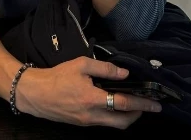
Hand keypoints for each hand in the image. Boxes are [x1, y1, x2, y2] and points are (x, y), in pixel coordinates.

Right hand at [16, 56, 161, 128]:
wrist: (35, 93)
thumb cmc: (58, 77)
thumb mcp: (81, 65)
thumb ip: (104, 68)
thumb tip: (123, 74)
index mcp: (92, 100)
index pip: (123, 104)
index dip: (141, 104)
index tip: (155, 104)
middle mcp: (92, 116)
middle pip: (122, 123)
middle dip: (138, 115)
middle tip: (146, 105)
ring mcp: (86, 122)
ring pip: (113, 125)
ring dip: (126, 116)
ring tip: (132, 104)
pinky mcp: (80, 123)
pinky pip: (103, 122)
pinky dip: (113, 115)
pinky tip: (113, 103)